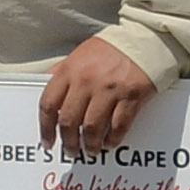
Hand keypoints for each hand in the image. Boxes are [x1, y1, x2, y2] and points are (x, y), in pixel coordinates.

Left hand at [37, 36, 158, 176]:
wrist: (144, 39)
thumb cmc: (111, 48)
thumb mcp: (79, 54)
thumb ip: (63, 71)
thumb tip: (48, 84)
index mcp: (70, 70)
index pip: (49, 104)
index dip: (46, 128)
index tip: (48, 141)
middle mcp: (86, 81)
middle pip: (69, 121)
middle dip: (69, 142)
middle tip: (72, 150)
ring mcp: (109, 90)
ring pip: (92, 128)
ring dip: (90, 145)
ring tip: (91, 150)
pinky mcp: (130, 98)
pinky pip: (118, 126)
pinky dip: (113, 139)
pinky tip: (110, 143)